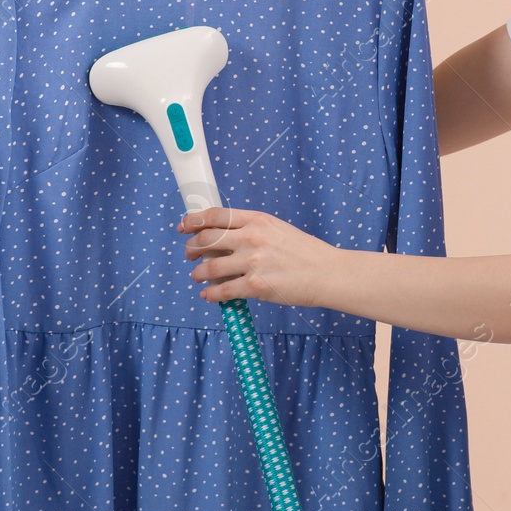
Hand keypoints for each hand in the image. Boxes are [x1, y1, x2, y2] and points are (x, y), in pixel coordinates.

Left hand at [177, 207, 336, 307]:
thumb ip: (250, 229)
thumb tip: (220, 237)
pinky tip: (209, 295)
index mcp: (257, 220)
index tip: (183, 226)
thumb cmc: (304, 252)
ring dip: (198, 273)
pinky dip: (211, 294)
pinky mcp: (255, 286)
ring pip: (209, 267)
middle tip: (190, 255)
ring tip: (198, 276)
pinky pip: (222, 290)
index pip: (215, 215)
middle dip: (191, 248)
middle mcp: (252, 237)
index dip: (193, 221)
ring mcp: (253, 262)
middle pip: (206, 239)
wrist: (326, 273)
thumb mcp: (276, 229)